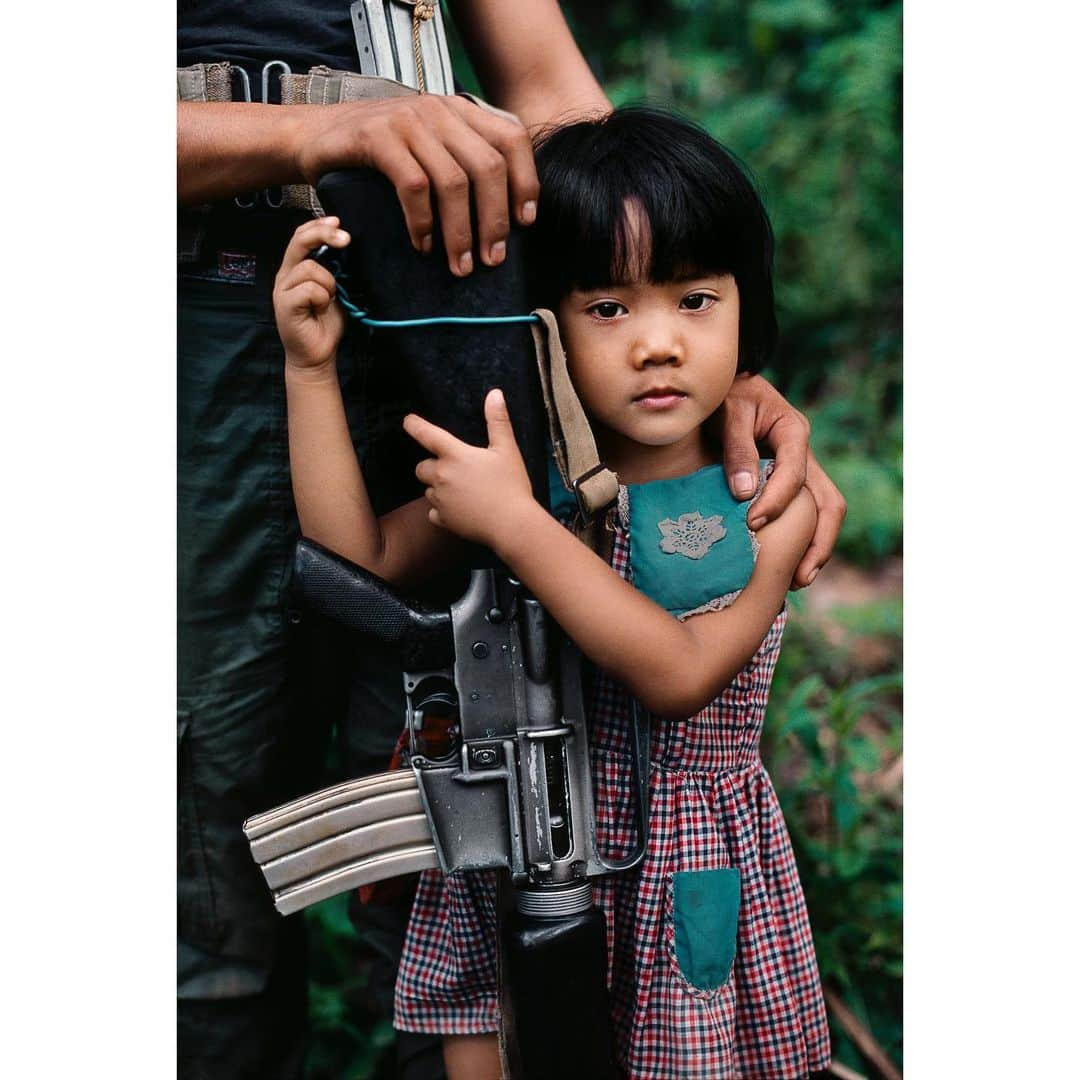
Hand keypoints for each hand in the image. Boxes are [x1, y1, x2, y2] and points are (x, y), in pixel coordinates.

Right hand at [273, 217, 350, 371]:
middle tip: (345, 239)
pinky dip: (322, 298)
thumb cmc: (325, 324)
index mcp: (296, 268)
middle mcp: (286, 275)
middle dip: (324, 234)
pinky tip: (320, 309)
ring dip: (328, 284)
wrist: (317, 355)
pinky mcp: (284, 304)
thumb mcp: (335, 291)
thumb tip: (345, 248)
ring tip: (328, 301)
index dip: (319, 225)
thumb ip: (335, 271)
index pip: (301, 235)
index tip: (338, 222)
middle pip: (299, 240)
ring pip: (310, 268)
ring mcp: (282, 289)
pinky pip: (310, 289)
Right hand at [293, 95, 539, 276]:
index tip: (525, 223)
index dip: (525, 181)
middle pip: (488, 165)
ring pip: (453, 180)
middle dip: (495, 220)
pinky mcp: (377, 137)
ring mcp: (408, 120)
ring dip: (461, 232)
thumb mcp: (430, 150)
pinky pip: (414, 186)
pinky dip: (422, 222)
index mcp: (460, 111)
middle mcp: (439, 109)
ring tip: (460, 265)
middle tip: (492, 260)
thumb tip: (509, 214)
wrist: (317, 137)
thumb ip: (464, 163)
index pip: (512, 138)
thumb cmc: (381, 156)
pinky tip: (422, 246)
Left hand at [404, 389, 534, 547]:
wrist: (511, 524)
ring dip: (437, 487)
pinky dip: (442, 510)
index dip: (414, 425)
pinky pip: (434, 512)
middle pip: (421, 467)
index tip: (408, 421)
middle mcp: (442, 477)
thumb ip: (498, 421)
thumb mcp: (507, 449)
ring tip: (461, 490)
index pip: (427, 435)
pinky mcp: (444, 520)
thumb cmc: (511, 485)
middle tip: (451, 468)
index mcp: (455, 456)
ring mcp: (441, 500)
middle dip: (430, 466)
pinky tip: (459, 509)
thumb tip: (494, 394)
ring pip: (428, 490)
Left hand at [715, 374, 846, 587]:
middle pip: (828, 502)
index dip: (777, 501)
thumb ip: (737, 448)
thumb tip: (744, 492)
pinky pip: (805, 513)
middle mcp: (803, 454)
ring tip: (797, 580)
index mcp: (793, 432)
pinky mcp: (788, 483)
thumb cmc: (725, 396)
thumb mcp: (729, 413)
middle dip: (817, 541)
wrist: (726, 388)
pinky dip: (801, 539)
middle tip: (797, 576)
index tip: (753, 523)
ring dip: (816, 546)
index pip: (794, 473)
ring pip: (824, 512)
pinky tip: (785, 564)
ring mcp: (800, 470)